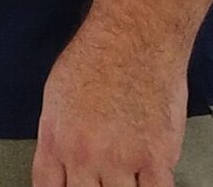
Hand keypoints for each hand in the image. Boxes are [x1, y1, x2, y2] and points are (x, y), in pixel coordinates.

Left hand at [32, 25, 186, 186]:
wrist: (134, 39)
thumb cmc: (96, 57)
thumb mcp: (55, 97)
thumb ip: (58, 136)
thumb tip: (63, 163)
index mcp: (56, 139)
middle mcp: (85, 155)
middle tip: (103, 181)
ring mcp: (121, 159)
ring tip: (125, 179)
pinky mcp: (156, 158)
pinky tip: (149, 182)